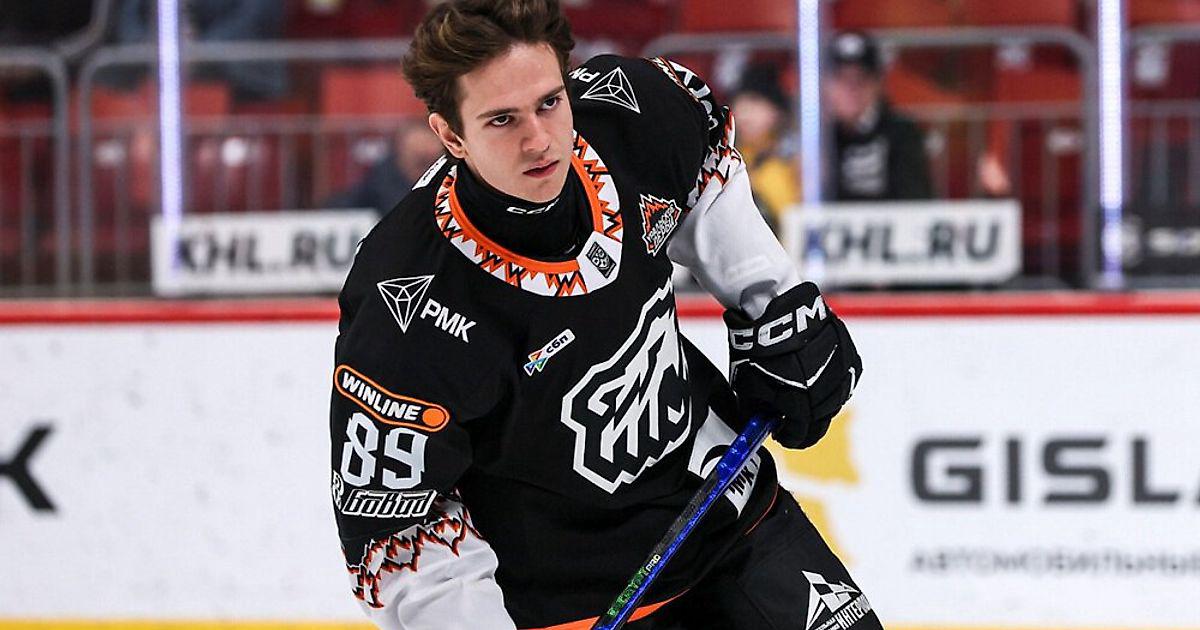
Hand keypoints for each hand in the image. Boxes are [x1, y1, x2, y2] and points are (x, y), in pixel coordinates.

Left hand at [723, 282, 861, 448]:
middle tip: (791, 421)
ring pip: (833, 401)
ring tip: (801, 395)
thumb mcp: (747, 386)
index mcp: (801, 406)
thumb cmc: (758, 348)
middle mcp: (825, 394)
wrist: (775, 310)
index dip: (789, 438)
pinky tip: (815, 377)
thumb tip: (759, 423)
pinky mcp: (849, 356)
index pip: (801, 436)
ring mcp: (840, 375)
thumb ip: (755, 411)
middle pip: (820, 422)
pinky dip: (830, 383)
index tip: (781, 435)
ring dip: (818, 404)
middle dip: (804, 425)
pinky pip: (842, 380)